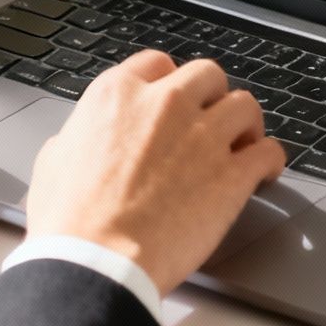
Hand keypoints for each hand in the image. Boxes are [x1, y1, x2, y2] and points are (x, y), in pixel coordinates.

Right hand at [25, 50, 285, 294]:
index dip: (170, 84)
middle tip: (210, 121)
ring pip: (245, 105)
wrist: (95, 261)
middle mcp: (165, 104)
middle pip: (207, 75)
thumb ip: (79, 137)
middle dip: (211, 97)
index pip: (158, 64)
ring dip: (245, 124)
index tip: (175, 101)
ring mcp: (203, 136)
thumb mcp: (54, 160)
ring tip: (243, 143)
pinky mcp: (231, 175)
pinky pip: (269, 151)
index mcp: (118, 94)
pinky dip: (270, 160)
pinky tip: (265, 172)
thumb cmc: (70, 221)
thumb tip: (80, 140)